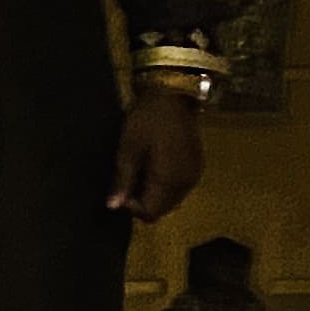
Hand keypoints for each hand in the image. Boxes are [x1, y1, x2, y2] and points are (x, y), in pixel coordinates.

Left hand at [109, 86, 202, 219]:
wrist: (173, 96)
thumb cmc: (146, 121)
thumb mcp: (128, 149)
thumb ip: (123, 180)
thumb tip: (113, 207)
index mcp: (170, 180)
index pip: (151, 213)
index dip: (132, 207)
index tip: (121, 188)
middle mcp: (186, 183)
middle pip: (162, 210)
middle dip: (142, 202)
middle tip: (127, 180)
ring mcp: (194, 174)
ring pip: (171, 200)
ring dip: (154, 194)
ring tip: (138, 171)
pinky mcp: (196, 166)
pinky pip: (179, 188)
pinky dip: (164, 185)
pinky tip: (152, 167)